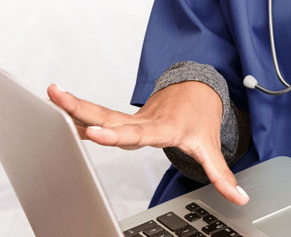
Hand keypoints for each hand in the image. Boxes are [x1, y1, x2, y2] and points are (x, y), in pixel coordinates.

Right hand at [47, 82, 248, 204]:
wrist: (197, 92)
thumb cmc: (201, 120)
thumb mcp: (211, 147)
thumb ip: (222, 174)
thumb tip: (240, 198)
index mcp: (165, 128)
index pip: (140, 134)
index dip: (118, 135)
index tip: (96, 132)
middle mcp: (144, 121)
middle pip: (112, 118)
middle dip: (85, 110)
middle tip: (60, 101)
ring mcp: (132, 118)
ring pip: (101, 112)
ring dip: (75, 105)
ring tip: (51, 94)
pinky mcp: (124, 119)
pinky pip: (98, 115)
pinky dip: (77, 113)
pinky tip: (54, 111)